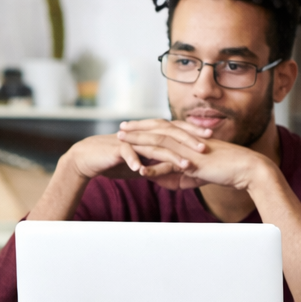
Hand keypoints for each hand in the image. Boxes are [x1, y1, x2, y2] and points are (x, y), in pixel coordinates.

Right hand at [63, 129, 204, 183]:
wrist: (89, 158)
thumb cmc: (114, 161)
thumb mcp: (140, 163)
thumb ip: (156, 164)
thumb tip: (173, 171)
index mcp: (150, 135)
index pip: (175, 130)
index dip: (193, 133)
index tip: (211, 138)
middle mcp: (142, 134)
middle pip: (169, 134)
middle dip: (189, 141)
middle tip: (205, 148)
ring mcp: (130, 140)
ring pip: (153, 145)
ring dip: (170, 156)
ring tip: (185, 164)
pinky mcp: (116, 149)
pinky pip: (128, 154)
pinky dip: (135, 161)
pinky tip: (143, 170)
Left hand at [116, 119, 269, 191]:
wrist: (246, 169)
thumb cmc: (223, 170)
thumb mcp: (193, 174)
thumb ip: (174, 175)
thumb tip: (157, 179)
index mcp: (187, 139)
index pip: (162, 129)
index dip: (145, 127)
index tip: (130, 127)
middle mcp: (187, 140)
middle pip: (157, 130)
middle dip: (137, 129)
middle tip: (120, 128)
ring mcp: (189, 150)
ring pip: (160, 143)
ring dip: (139, 142)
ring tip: (121, 141)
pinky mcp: (194, 162)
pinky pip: (171, 164)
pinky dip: (155, 168)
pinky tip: (141, 171)